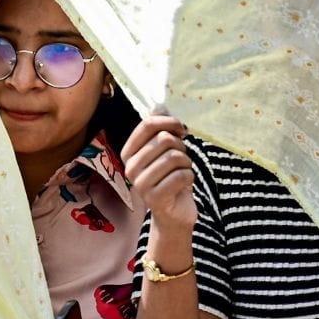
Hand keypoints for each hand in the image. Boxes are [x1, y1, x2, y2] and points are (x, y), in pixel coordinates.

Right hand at [120, 113, 196, 231]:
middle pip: (164, 139)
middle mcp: (130, 168)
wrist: (174, 213)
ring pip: (175, 157)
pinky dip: (189, 177)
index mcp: (128, 153)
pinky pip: (181, 175)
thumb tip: (158, 105)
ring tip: (182, 172)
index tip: (182, 129)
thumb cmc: (170, 178)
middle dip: (180, 147)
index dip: (169, 122)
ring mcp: (141, 184)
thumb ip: (160, 128)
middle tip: (181, 159)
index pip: (147, 125)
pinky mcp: (155, 198)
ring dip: (186, 163)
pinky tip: (183, 185)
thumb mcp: (164, 151)